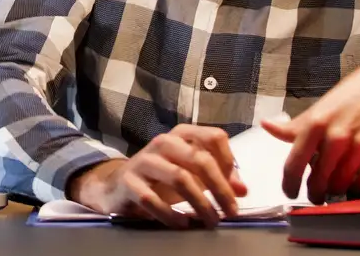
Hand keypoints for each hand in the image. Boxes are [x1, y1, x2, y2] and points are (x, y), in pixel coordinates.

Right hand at [67, 124, 246, 227]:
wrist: (118, 185)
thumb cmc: (162, 178)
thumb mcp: (192, 174)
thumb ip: (218, 178)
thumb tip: (242, 190)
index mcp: (182, 135)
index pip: (214, 137)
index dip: (229, 161)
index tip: (235, 187)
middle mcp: (163, 142)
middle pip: (200, 159)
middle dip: (220, 188)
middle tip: (231, 212)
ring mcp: (144, 161)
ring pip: (180, 178)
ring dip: (200, 203)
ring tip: (211, 221)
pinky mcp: (128, 182)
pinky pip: (152, 200)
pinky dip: (171, 215)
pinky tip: (182, 224)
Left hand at [261, 48, 359, 204]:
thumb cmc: (358, 92)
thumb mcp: (322, 106)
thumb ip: (296, 125)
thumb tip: (267, 127)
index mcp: (316, 123)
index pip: (294, 163)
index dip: (289, 184)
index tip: (290, 192)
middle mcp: (336, 137)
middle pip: (318, 180)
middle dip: (315, 192)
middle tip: (315, 195)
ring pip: (340, 185)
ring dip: (335, 190)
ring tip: (335, 186)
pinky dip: (356, 186)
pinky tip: (354, 180)